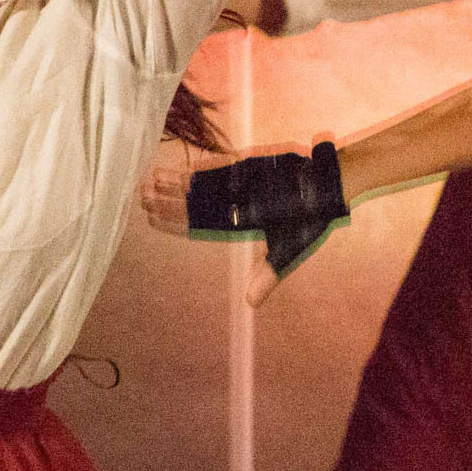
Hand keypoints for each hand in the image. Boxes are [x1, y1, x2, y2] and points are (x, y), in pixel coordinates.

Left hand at [143, 140, 345, 304]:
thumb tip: (251, 304)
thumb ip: (267, 274)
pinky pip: (216, 167)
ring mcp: (238, 185)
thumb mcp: (288, 251)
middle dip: (165, 200)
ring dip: (172, 182)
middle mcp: (233, 205)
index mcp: (238, 226)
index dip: (173, 223)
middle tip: (140, 196)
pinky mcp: (247, 166)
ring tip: (147, 179)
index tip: (150, 219)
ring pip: (197, 185)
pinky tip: (175, 167)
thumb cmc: (311, 220)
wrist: (331, 186)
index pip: (197, 226)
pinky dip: (195, 168)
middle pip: (191, 204)